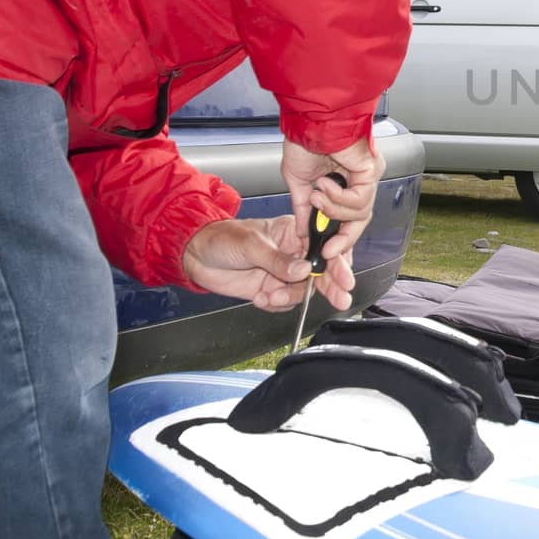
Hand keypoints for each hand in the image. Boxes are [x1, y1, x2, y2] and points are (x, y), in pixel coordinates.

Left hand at [181, 216, 355, 312]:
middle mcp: (293, 254)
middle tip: (340, 298)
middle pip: (321, 272)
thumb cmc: (222, 238)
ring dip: (290, 298)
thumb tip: (304, 270)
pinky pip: (283, 303)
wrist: (194, 256)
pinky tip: (261, 298)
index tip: (344, 277)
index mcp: (294, 233)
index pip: (323, 248)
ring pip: (302, 291)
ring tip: (271, 296)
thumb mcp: (252, 244)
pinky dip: (275, 305)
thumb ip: (278, 260)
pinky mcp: (270, 290)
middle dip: (330, 286)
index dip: (337, 262)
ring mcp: (282, 273)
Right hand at [281, 137, 383, 266]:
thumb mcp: (298, 183)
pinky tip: (324, 185)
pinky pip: (359, 199)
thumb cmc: (304, 140)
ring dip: (333, 210)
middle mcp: (361, 181)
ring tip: (315, 196)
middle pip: (360, 222)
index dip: (340, 241)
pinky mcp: (372, 170)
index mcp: (346, 183)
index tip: (325, 257)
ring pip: (360, 213)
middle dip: (344, 242)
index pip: (349, 220)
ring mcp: (369, 176)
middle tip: (327, 252)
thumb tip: (302, 232)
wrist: (307, 119)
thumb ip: (303, 209)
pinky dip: (338, 198)